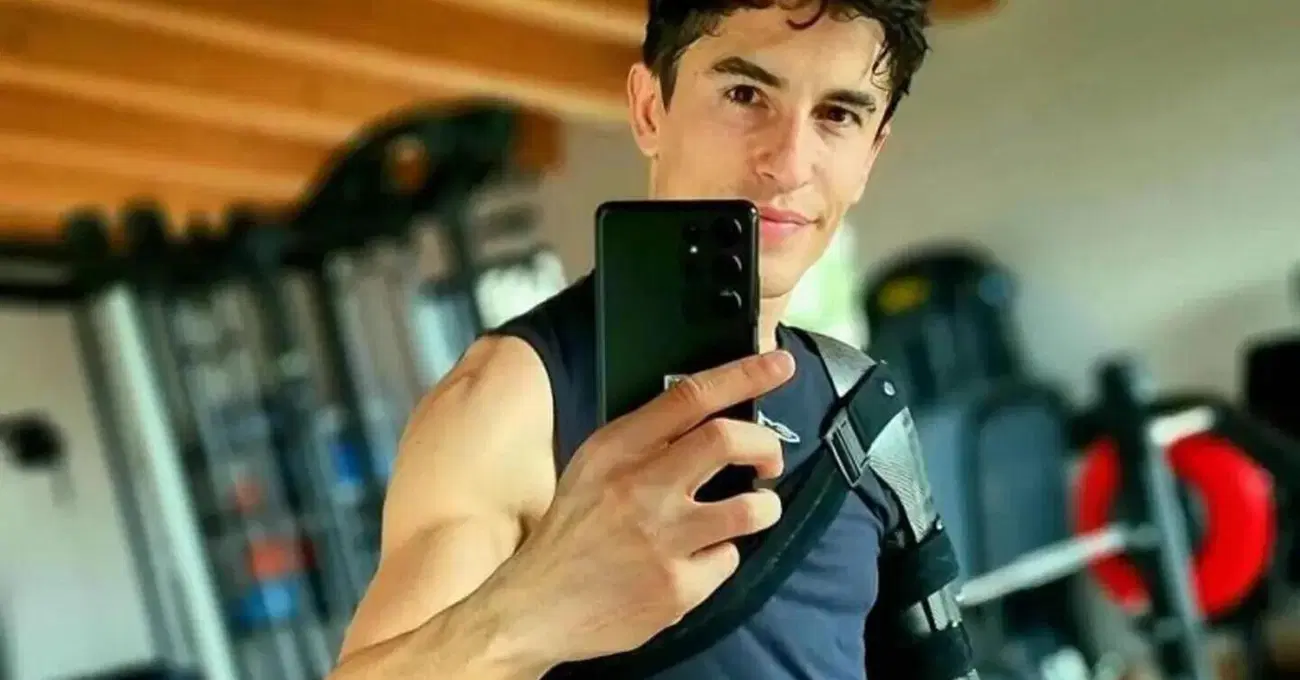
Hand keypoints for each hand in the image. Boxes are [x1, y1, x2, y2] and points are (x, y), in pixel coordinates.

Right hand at [499, 351, 794, 663]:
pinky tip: (698, 560)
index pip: (690, 396)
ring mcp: (662, 539)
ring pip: (749, 507)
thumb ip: (643, 440)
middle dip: (765, 444)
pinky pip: (728, 559)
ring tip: (752, 509)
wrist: (534, 607)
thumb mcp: (592, 467)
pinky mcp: (677, 587)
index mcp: (618, 449)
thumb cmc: (571, 531)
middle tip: (768, 460)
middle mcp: (642, 487)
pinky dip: (722, 556)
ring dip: (763, 506)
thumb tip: (707, 415)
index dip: (744, 375)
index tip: (780, 364)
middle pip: (728, 440)